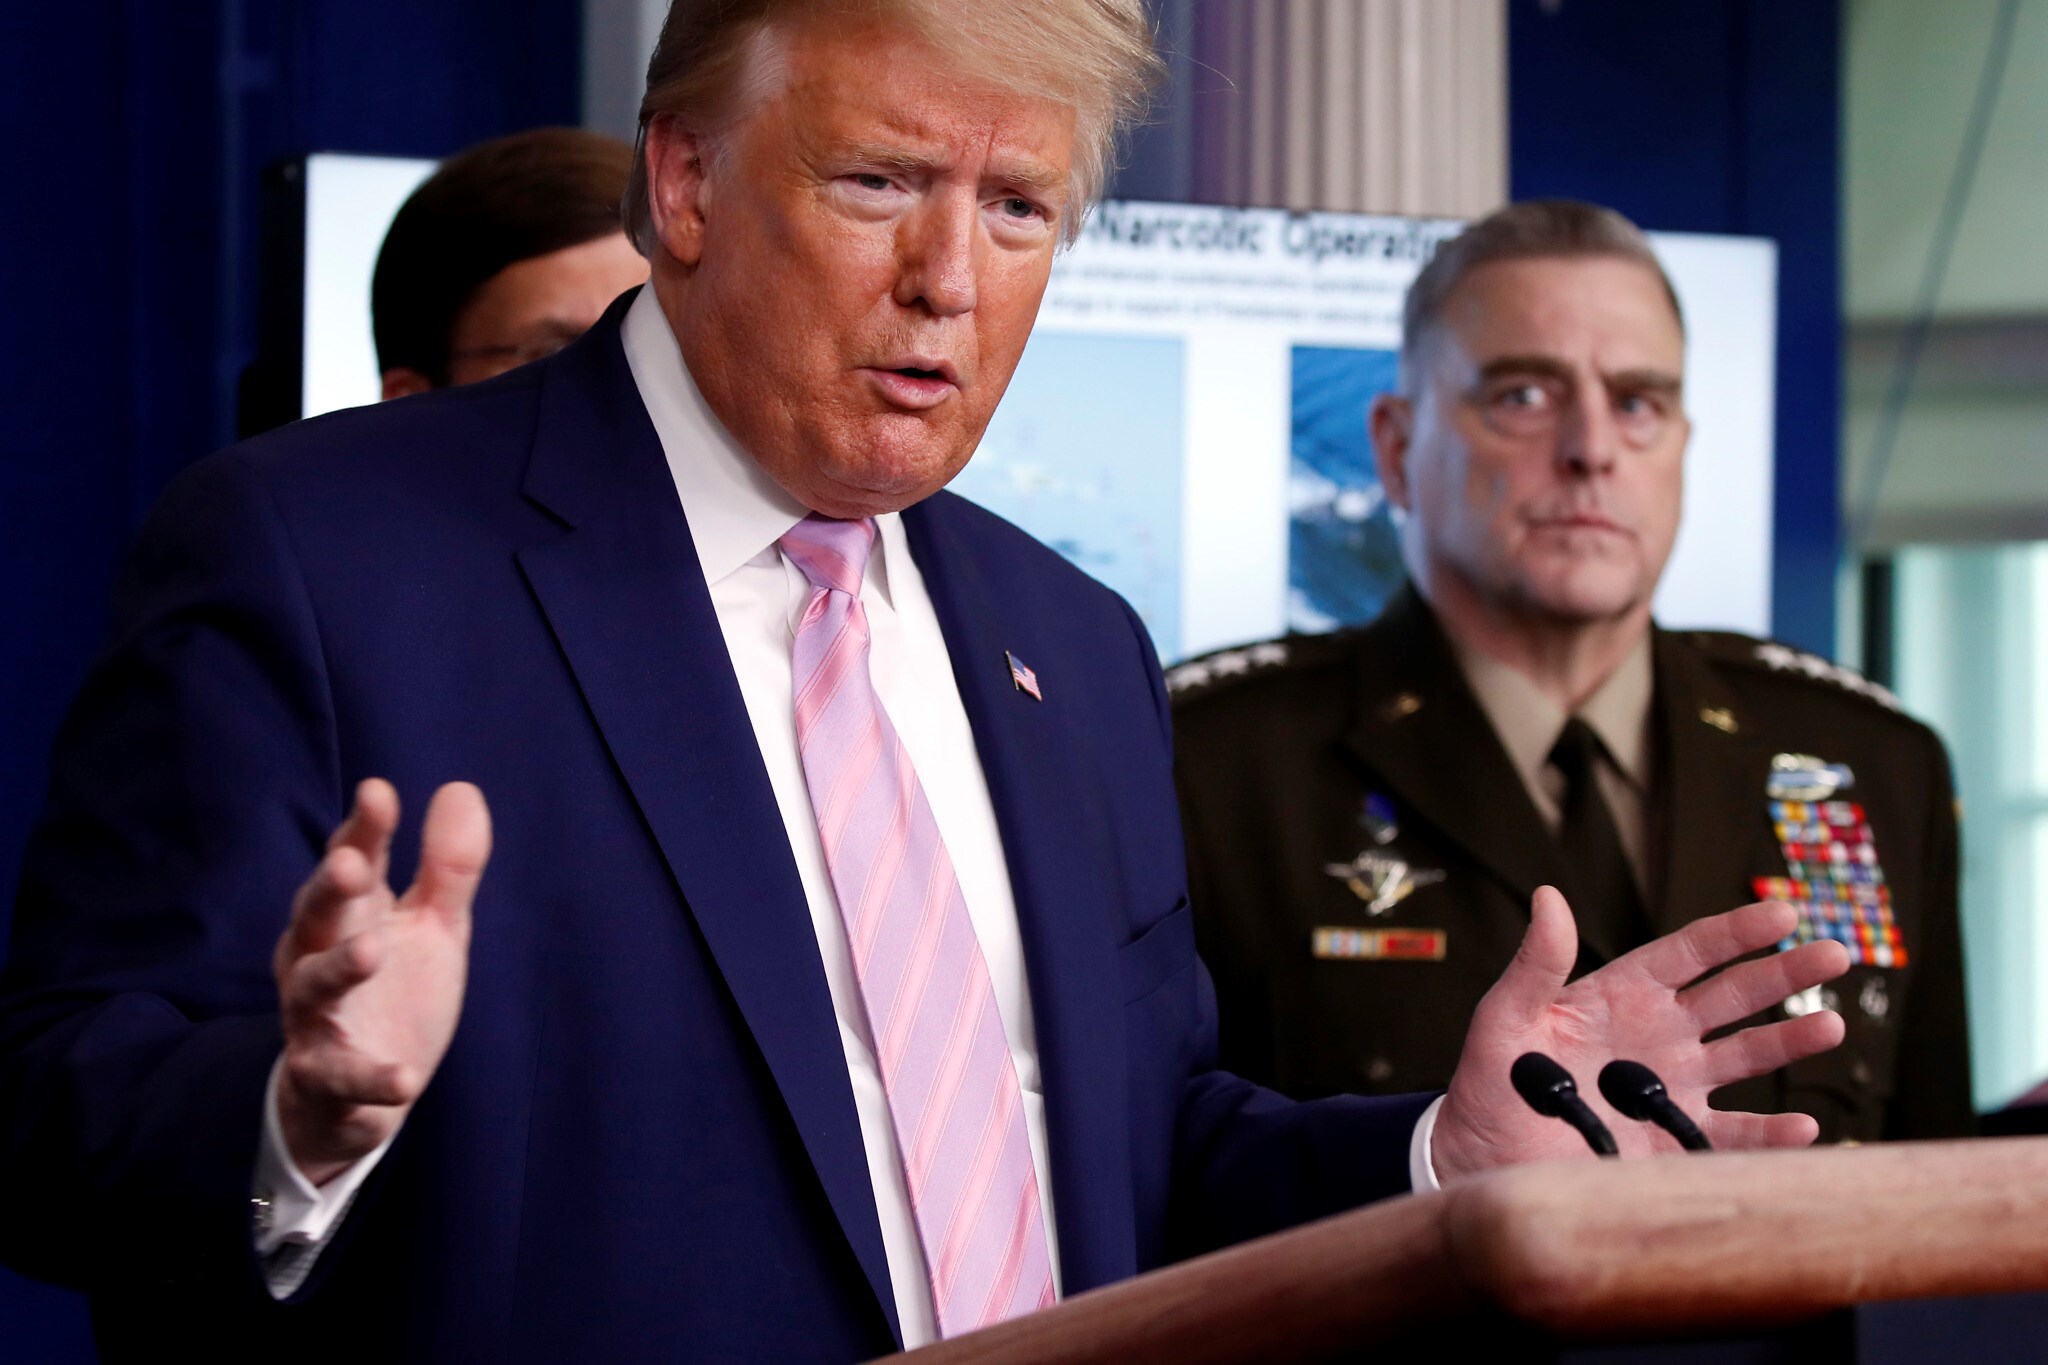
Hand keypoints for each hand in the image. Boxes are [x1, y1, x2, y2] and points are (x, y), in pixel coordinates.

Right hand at [273, 779, 491, 1184]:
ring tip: (371, 951)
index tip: (378, 793)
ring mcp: (316, 1018)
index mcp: (352, 914)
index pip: (353, 860)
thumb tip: (460, 788)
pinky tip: (405, 1079)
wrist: (360, 1095)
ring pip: (314, 987)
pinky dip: (371, 1078)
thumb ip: (448, 867)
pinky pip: (342, 1076)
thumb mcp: (433, 926)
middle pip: (315, 915)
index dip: (363, 829)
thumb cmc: (395, 991)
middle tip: (351, 864)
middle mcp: (318, 957)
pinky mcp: (325, 1076)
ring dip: (339, 968)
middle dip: (330, 889)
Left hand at [1430, 887, 1848, 1182]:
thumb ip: (1533, 966)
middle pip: (1734, 995)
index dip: (1735, 933)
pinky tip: (1802, 1128)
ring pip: (1746, 1057)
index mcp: (1620, 996)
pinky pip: (1735, 1135)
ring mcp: (1672, 1089)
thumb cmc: (1488, 1087)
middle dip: (1784, 974)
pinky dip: (1770, 1135)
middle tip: (1834, 953)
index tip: (1782, 912)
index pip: (1689, 953)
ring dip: (1790, 1042)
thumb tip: (1549, 897)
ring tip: (1831, 1027)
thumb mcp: (1502, 1022)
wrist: (1484, 1164)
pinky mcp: (1675, 1143)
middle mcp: (1656, 1036)